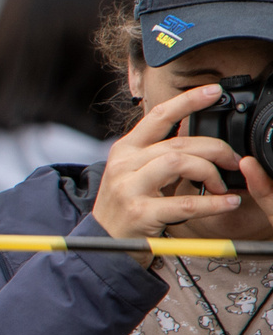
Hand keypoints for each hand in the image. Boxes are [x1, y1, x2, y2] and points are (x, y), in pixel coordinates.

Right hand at [90, 82, 272, 241]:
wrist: (103, 243)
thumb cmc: (125, 207)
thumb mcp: (134, 173)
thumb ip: (159, 155)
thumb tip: (200, 141)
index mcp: (125, 150)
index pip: (158, 116)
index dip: (187, 101)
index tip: (213, 92)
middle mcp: (124, 164)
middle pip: (177, 143)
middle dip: (214, 149)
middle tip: (232, 161)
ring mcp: (129, 188)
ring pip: (179, 163)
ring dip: (210, 172)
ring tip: (223, 186)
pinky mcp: (140, 213)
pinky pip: (186, 202)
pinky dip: (213, 203)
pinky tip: (227, 202)